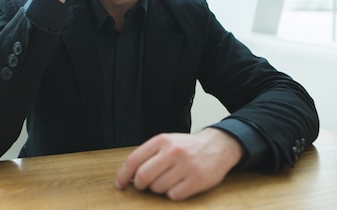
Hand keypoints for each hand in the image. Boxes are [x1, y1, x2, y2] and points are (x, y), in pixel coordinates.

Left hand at [115, 128, 242, 200]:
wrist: (217, 147)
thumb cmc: (187, 147)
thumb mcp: (167, 142)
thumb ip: (148, 155)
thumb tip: (129, 175)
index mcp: (162, 140)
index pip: (134, 160)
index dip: (123, 175)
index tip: (120, 184)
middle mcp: (173, 151)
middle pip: (144, 176)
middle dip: (140, 185)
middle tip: (144, 186)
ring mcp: (186, 166)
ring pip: (158, 188)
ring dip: (158, 189)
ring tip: (167, 181)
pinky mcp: (197, 180)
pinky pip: (173, 196)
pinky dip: (172, 194)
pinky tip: (179, 185)